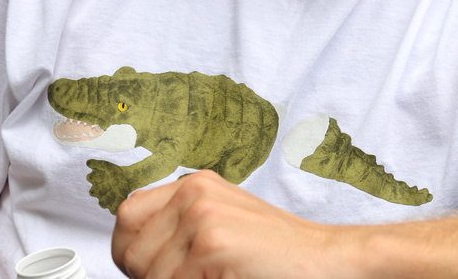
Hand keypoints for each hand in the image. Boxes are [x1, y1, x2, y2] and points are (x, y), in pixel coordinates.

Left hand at [112, 170, 355, 278]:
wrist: (330, 262)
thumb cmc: (281, 257)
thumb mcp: (224, 231)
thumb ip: (180, 234)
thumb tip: (135, 258)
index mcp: (194, 187)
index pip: (127, 216)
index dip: (131, 252)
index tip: (148, 272)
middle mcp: (193, 192)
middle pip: (129, 247)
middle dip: (147, 276)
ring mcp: (201, 216)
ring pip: (149, 274)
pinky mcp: (212, 243)